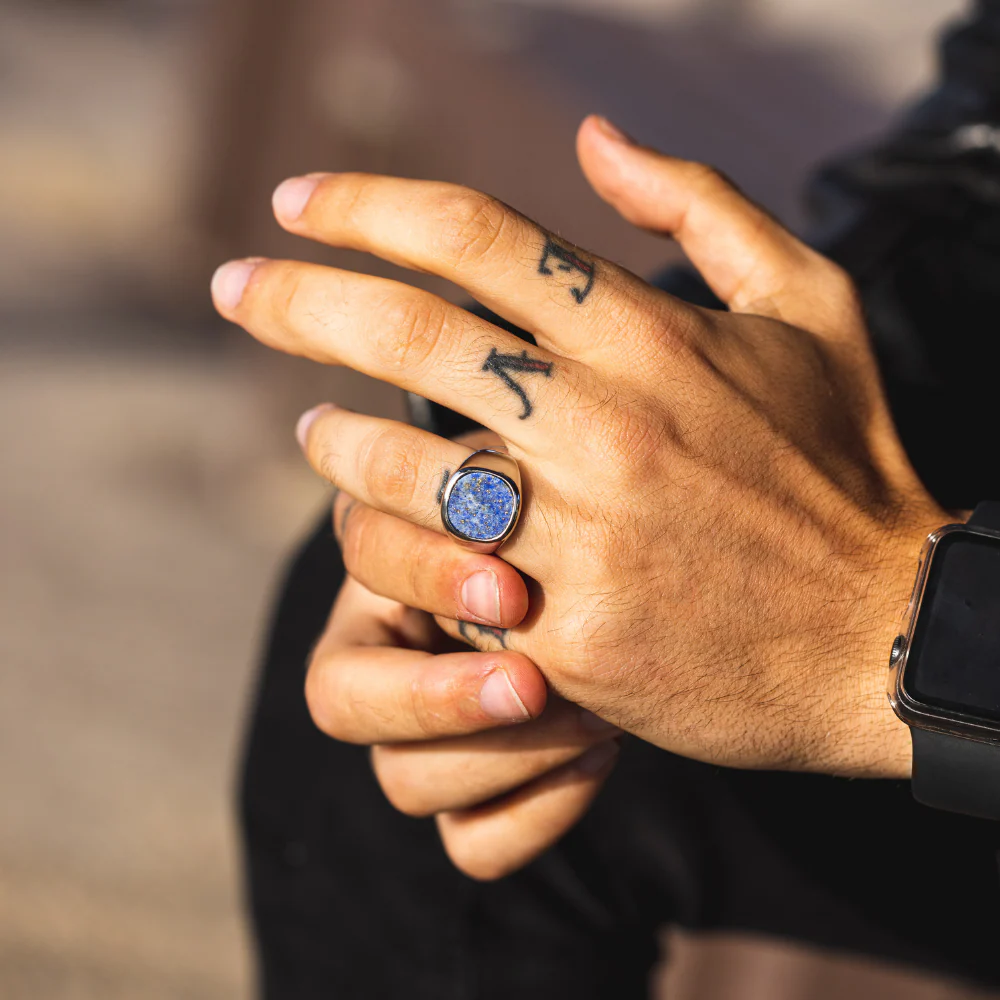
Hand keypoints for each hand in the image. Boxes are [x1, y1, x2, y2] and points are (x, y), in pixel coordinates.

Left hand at [213, 115, 945, 779]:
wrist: (876, 639)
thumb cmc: (845, 470)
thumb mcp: (813, 307)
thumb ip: (704, 205)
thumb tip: (596, 138)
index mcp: (655, 334)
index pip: (474, 234)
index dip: (365, 205)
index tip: (296, 202)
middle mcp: (608, 422)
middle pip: (406, 330)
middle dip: (294, 297)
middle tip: (231, 285)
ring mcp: (584, 534)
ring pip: (400, 464)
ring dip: (328, 437)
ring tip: (304, 423)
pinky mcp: (568, 634)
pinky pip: (437, 577)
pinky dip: (387, 543)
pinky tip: (369, 526)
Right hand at [308, 430, 621, 879]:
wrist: (674, 592)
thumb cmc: (603, 512)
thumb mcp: (551, 476)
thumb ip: (502, 475)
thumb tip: (480, 474)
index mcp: (390, 561)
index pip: (356, 575)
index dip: (422, 580)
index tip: (515, 587)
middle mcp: (389, 654)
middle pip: (342, 701)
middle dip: (435, 695)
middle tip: (532, 680)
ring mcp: (424, 738)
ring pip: (404, 783)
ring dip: (505, 756)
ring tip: (601, 712)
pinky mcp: (475, 804)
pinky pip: (474, 844)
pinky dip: (537, 813)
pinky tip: (604, 753)